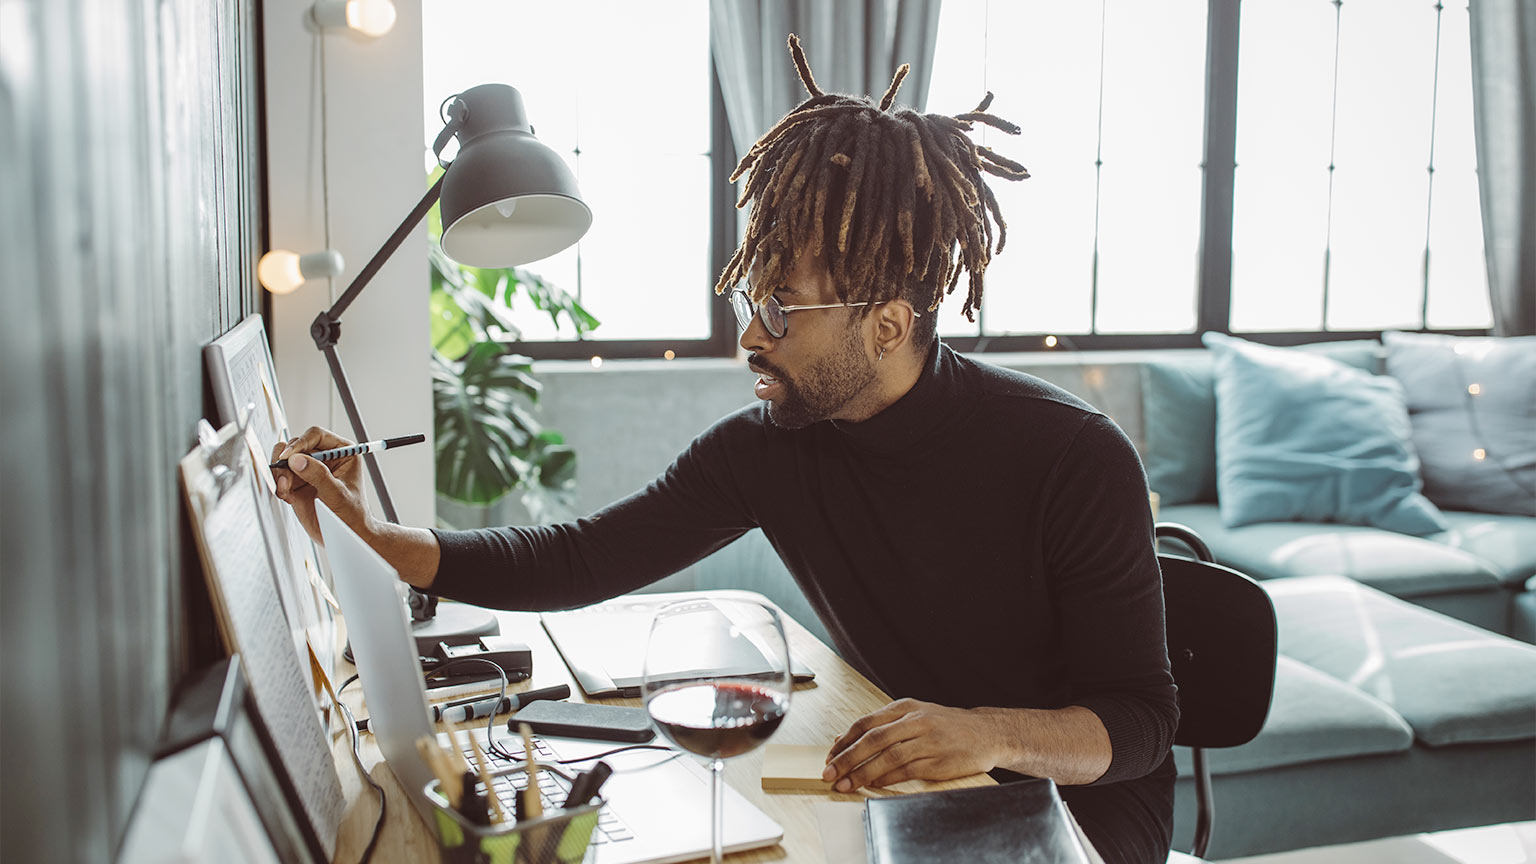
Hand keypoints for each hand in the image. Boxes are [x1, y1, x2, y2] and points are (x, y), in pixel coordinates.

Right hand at [271, 426, 370, 545]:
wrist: (345, 534)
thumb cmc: (351, 513)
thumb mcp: (336, 494)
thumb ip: (318, 475)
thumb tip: (296, 459)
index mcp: (342, 451)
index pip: (316, 435)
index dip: (300, 443)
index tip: (288, 457)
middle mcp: (325, 456)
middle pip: (296, 445)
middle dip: (286, 461)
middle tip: (285, 479)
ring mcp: (310, 469)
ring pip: (285, 460)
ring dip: (280, 474)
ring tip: (286, 491)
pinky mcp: (299, 482)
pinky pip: (281, 476)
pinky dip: (280, 485)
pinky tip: (288, 497)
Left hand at [822, 698, 1003, 791]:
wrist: (986, 733)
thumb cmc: (946, 725)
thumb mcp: (915, 715)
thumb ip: (883, 726)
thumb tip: (847, 741)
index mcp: (906, 707)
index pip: (866, 723)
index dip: (845, 741)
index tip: (830, 756)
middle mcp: (915, 721)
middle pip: (872, 739)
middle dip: (847, 758)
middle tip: (829, 772)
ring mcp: (927, 741)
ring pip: (887, 757)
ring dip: (862, 773)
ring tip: (846, 784)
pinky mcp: (937, 761)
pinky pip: (906, 771)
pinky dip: (886, 779)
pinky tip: (873, 785)